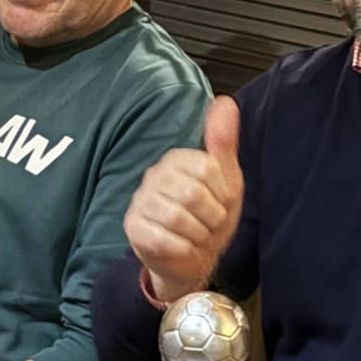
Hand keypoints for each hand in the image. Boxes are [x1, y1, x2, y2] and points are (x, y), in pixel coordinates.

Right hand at [125, 95, 244, 304]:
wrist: (193, 258)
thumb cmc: (209, 217)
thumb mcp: (227, 180)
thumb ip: (224, 143)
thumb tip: (225, 102)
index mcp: (177, 159)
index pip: (208, 168)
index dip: (222, 194)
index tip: (222, 204)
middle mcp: (154, 175)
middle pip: (193, 194)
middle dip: (211, 217)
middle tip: (210, 224)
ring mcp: (140, 201)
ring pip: (177, 217)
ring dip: (198, 234)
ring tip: (198, 235)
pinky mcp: (133, 227)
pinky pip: (162, 238)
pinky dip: (183, 248)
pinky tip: (185, 247)